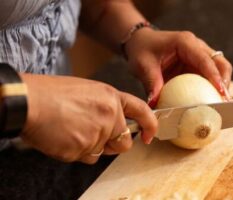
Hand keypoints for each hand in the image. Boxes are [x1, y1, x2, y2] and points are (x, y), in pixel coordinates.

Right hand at [20, 74, 156, 163]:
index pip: (141, 111)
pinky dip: (75, 152)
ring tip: (71, 130)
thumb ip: (105, 107)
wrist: (28, 102)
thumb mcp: (87, 91)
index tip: (149, 135)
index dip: (149, 125)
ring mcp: (97, 133)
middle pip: (123, 143)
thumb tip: (113, 123)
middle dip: (113, 144)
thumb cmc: (52, 93)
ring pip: (101, 152)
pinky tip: (64, 137)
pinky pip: (85, 158)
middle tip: (94, 135)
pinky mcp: (83, 149)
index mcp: (111, 98)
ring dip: (90, 147)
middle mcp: (110, 116)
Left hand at [125, 29, 232, 106]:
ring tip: (220, 105)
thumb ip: (151, 83)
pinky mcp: (197, 66)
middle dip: (225, 82)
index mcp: (185, 42)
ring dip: (221, 87)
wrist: (141, 43)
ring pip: (219, 70)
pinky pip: (210, 78)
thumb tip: (155, 104)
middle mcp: (197, 47)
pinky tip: (210, 103)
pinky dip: (212, 89)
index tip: (221, 92)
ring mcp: (199, 56)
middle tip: (224, 102)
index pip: (205, 60)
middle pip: (220, 63)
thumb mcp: (143, 65)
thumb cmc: (142, 49)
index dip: (215, 76)